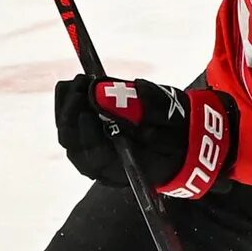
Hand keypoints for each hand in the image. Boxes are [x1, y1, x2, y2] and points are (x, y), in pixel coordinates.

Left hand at [54, 73, 240, 199]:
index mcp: (125, 168)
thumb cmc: (179, 133)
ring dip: (66, 108)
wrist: (184, 143)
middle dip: (71, 115)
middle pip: (75, 147)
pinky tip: (76, 86)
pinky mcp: (90, 140)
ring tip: (77, 82)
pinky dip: (68, 107)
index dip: (88, 134)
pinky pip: (71, 128)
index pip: (96, 157)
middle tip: (79, 85)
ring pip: (68, 137)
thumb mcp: (172, 118)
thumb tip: (122, 90)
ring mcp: (95, 156)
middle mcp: (105, 168)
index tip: (89, 108)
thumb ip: (149, 107)